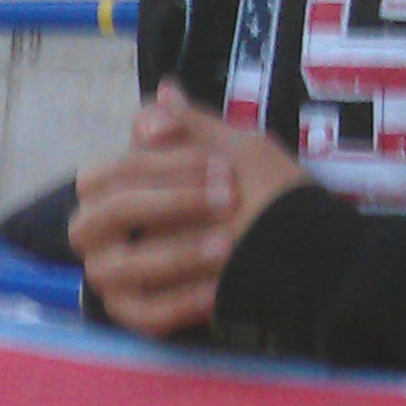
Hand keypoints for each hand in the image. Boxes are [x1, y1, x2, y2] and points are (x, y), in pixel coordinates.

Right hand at [70, 81, 313, 335]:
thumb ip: (193, 125)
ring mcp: (115, 276)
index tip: (215, 162)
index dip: (156, 165)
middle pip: (103, 215)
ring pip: (117, 267)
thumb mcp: (235, 150)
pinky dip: (178, 301)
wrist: (302, 254)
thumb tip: (164, 92)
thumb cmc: (260, 197)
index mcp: (119, 189)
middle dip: (167, 203)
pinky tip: (216, 291)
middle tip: (227, 199)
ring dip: (175, 253)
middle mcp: (105, 233)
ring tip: (226, 246)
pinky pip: (141, 313)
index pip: (106, 174)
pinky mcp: (135, 314)